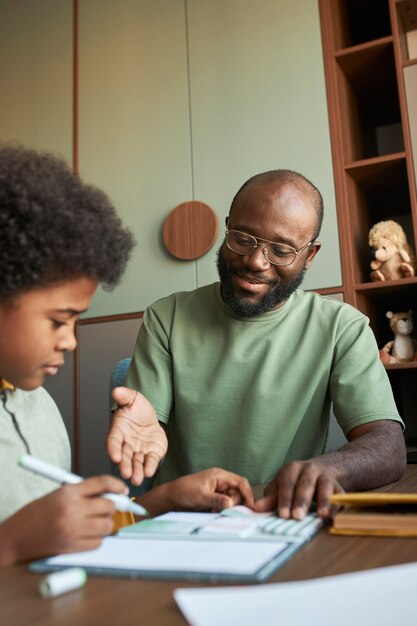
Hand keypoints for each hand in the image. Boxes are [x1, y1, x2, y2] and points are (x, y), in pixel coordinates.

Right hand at [0, 475, 126, 564]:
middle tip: (105, 510)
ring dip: (105, 525)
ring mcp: (72, 529)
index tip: (123, 490)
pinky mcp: (71, 547)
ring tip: (93, 523)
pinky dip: (96, 539)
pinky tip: (86, 536)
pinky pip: (98, 543)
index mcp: (68, 491)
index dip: (117, 485)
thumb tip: (112, 495)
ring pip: (107, 526)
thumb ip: (84, 493)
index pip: (102, 483)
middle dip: (111, 507)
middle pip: (109, 505)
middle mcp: (72, 509)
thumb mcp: (59, 494)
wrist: (15, 536)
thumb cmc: (37, 513)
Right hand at [107, 386, 167, 485]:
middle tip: (125, 474)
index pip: (113, 441)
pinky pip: (150, 461)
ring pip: (136, 463)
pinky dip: (149, 467)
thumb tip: (117, 391)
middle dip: (125, 466)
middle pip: (124, 456)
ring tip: (137, 479)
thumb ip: (124, 396)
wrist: (150, 416)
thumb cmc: (136, 409)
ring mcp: (138, 451)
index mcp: (118, 431)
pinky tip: (149, 472)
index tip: (114, 457)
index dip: (113, 449)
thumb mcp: (132, 398)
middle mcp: (126, 444)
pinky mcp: (151, 454)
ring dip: (136, 471)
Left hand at [140, 468, 254, 515]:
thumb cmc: (183, 491)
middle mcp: (220, 481)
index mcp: (219, 475)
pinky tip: (213, 512)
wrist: (170, 497)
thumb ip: (217, 500)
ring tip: (214, 511)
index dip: (248, 494)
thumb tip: (231, 504)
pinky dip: (222, 509)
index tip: (251, 507)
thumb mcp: (201, 496)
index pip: (240, 482)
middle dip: (235, 503)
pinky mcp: (214, 497)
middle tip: (224, 511)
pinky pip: (225, 503)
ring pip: (232, 499)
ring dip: (227, 507)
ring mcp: (218, 489)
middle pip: (238, 492)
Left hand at [254, 459, 343, 519]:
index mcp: (292, 469)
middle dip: (302, 501)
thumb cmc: (296, 481)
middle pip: (305, 484)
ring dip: (324, 500)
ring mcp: (325, 476)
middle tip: (297, 517)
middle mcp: (310, 469)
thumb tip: (255, 508)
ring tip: (321, 515)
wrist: (323, 469)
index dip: (285, 500)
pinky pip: (340, 495)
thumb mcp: (281, 486)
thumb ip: (271, 499)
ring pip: (325, 486)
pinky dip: (338, 505)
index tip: (283, 515)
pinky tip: (334, 515)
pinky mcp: (338, 486)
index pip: (287, 484)